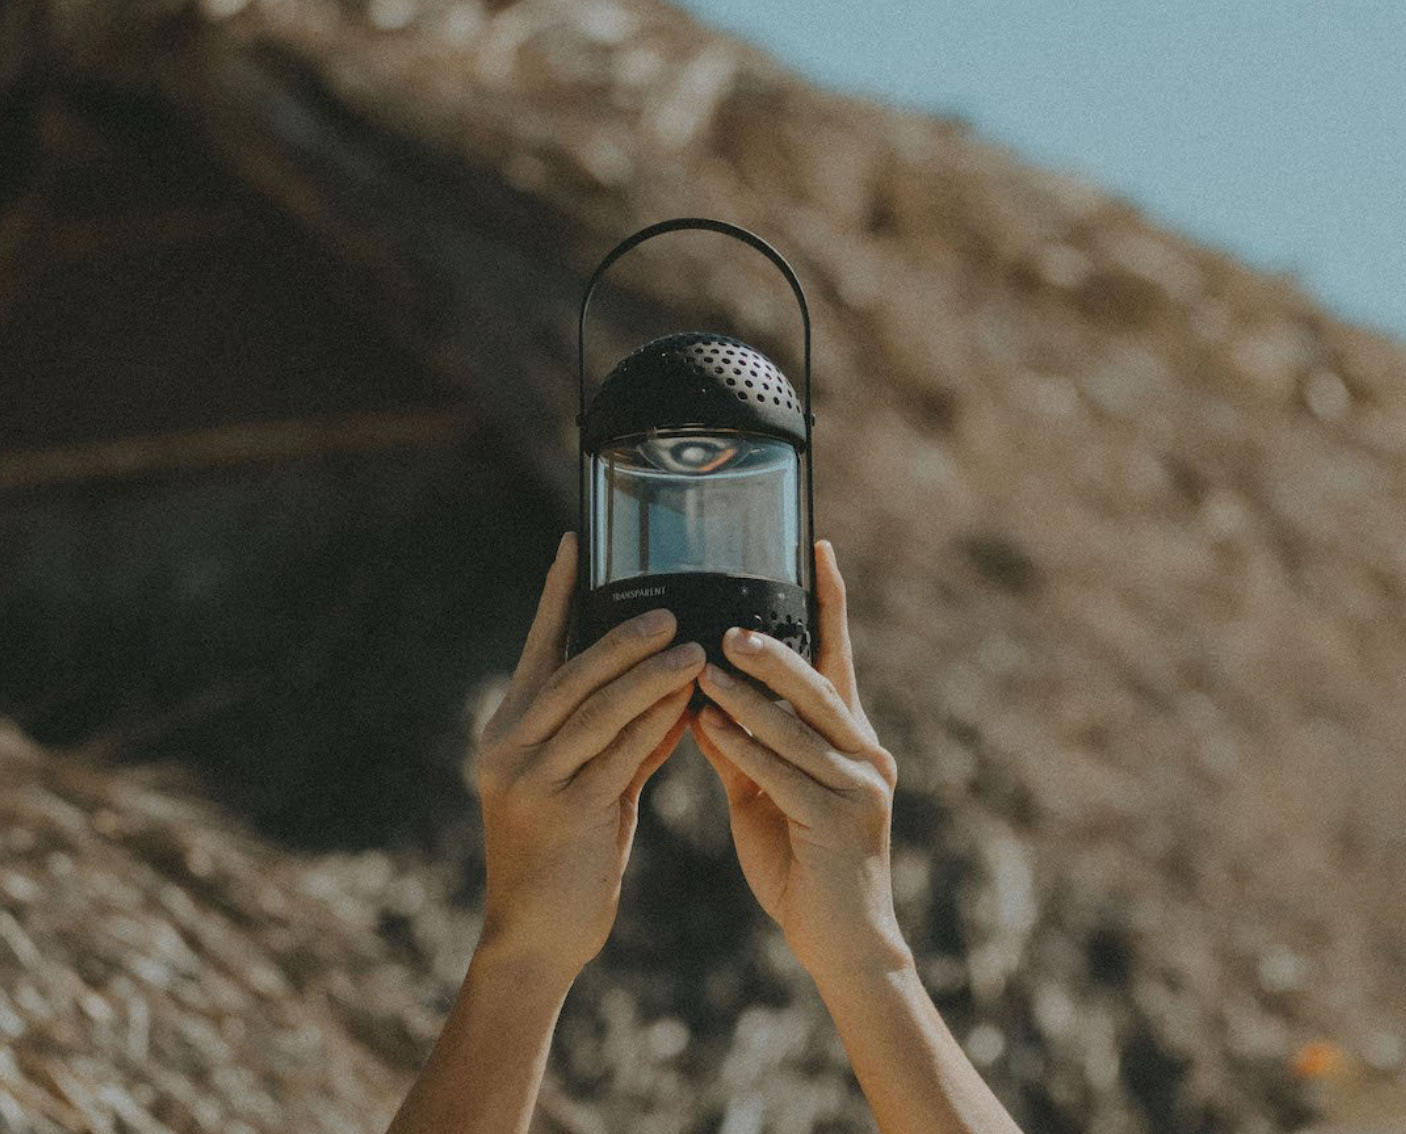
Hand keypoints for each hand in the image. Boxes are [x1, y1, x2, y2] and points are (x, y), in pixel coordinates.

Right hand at [472, 532, 704, 981]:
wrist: (534, 936)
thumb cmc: (566, 855)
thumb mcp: (586, 785)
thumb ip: (619, 738)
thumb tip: (669, 690)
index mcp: (508, 729)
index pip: (538, 647)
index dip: (558, 594)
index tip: (577, 542)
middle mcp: (510, 746)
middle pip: (572, 673)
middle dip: (621, 636)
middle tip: (669, 608)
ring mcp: (532, 779)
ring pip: (597, 710)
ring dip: (648, 676)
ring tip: (692, 649)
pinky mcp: (564, 812)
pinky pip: (619, 757)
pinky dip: (655, 728)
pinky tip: (687, 707)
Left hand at [690, 539, 910, 981]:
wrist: (841, 943)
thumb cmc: (801, 863)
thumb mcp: (765, 795)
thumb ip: (742, 748)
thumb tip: (700, 699)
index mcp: (850, 739)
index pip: (838, 657)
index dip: (829, 602)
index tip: (819, 546)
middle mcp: (865, 753)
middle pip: (817, 684)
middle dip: (771, 652)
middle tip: (726, 626)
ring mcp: (858, 787)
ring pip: (797, 725)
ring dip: (747, 695)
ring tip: (704, 666)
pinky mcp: (840, 822)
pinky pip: (784, 773)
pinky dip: (746, 746)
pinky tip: (711, 726)